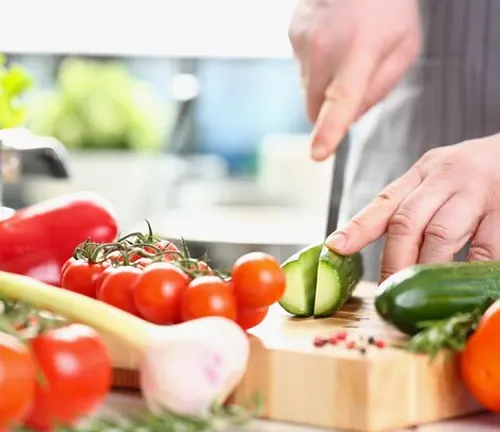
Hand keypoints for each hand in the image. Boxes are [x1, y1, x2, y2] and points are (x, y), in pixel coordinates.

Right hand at [289, 0, 421, 160]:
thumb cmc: (389, 6)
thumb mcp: (405, 47)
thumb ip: (380, 89)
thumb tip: (350, 117)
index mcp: (358, 50)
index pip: (340, 99)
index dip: (329, 130)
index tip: (318, 153)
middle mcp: (323, 47)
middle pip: (315, 108)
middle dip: (331, 108)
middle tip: (354, 80)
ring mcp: (302, 42)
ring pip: (307, 91)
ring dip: (325, 86)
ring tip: (345, 52)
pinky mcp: (292, 37)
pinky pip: (302, 70)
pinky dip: (317, 67)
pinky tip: (332, 43)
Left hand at [326, 135, 499, 281]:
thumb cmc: (474, 175)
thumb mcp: (438, 178)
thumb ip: (411, 206)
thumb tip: (379, 251)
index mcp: (423, 172)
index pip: (384, 201)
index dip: (358, 227)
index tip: (335, 247)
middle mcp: (446, 177)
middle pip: (407, 222)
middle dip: (394, 261)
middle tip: (389, 289)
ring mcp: (478, 192)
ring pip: (442, 236)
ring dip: (426, 269)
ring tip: (420, 292)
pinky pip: (486, 248)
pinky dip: (471, 269)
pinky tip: (462, 284)